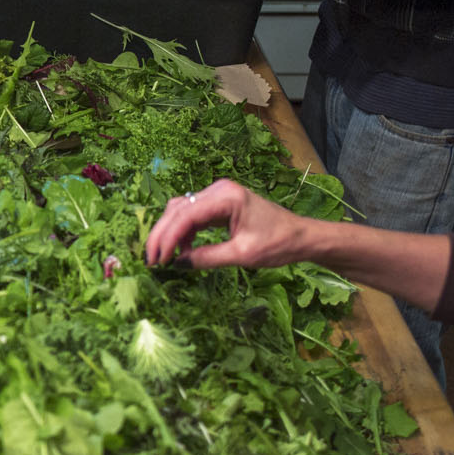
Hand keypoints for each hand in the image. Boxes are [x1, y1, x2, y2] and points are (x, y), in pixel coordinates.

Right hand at [144, 179, 311, 271]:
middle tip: (151, 260)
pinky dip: (183, 232)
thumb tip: (178, 264)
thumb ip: (208, 258)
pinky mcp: (219, 203)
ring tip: (164, 257)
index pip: (185, 216)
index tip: (156, 260)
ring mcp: (218, 194)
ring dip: (170, 233)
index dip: (167, 238)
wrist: (302, 236)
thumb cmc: (278, 244)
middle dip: (162, 235)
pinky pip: (192, 214)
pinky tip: (183, 250)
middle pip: (177, 210)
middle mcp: (219, 190)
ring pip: (180, 211)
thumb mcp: (242, 255)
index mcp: (226, 198)